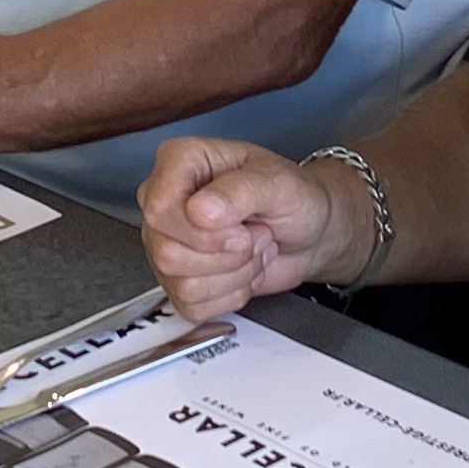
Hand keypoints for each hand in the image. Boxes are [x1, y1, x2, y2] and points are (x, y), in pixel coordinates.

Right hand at [139, 138, 340, 320]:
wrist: (308, 233)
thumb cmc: (293, 198)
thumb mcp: (278, 184)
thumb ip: (240, 191)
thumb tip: (199, 211)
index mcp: (180, 162)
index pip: (160, 209)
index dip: (202, 231)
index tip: (242, 227)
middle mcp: (164, 202)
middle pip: (167, 253)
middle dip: (228, 256)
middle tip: (255, 236)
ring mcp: (165, 243)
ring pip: (183, 284)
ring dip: (235, 275)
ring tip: (254, 249)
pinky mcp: (177, 280)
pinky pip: (192, 305)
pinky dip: (231, 295)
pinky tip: (243, 270)